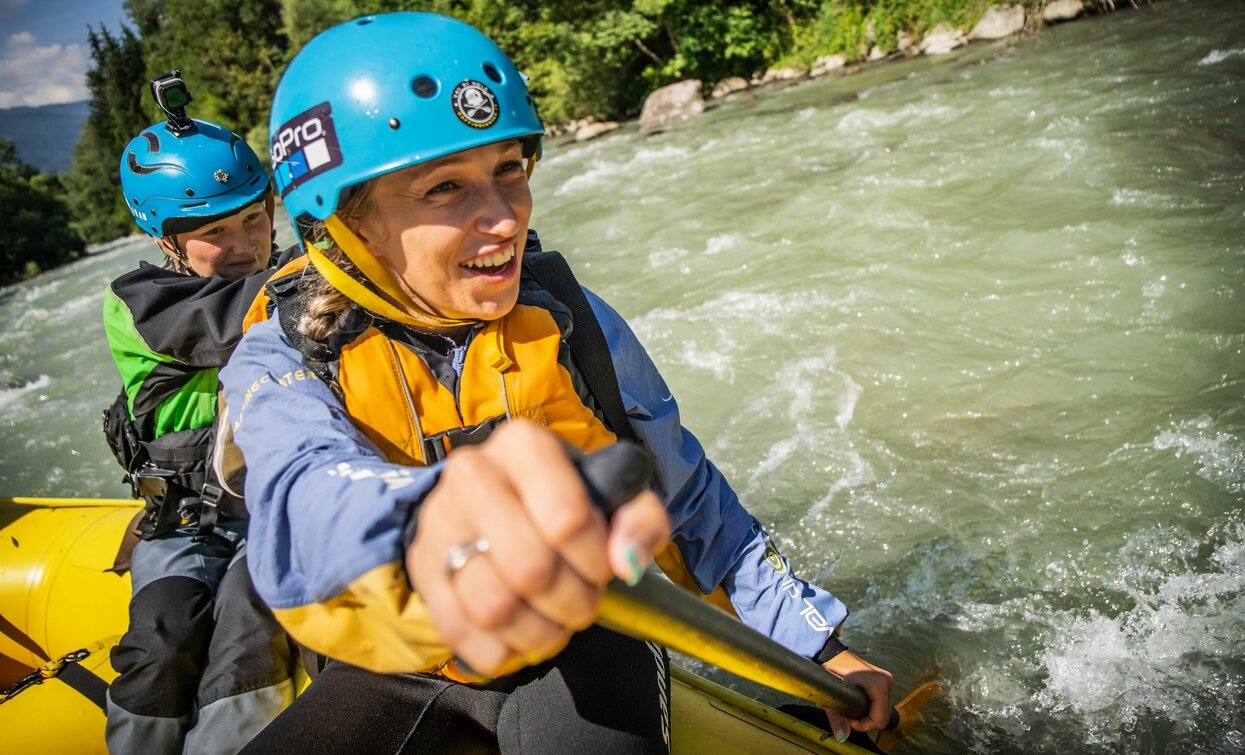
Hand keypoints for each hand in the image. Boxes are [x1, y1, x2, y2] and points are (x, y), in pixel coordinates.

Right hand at [406, 421, 670, 676]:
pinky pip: (460, 631)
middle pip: (530, 568)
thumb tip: (627, 562)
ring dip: (539, 631)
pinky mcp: (421, 566)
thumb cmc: (566, 498)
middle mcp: (470, 474)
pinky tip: (521, 631)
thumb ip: (641, 520)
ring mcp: (438, 522)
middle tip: (584, 602)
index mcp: (523, 445)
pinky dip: (501, 648)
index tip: (603, 565)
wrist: (497, 500)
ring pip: (493, 606)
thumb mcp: (617, 496)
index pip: (567, 518)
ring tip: (556, 620)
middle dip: (573, 601)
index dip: (595, 558)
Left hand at [821, 650, 893, 740]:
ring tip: (850, 706)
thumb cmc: (831, 668)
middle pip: (882, 717)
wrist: (831, 653)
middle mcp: (886, 681)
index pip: (879, 719)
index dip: (863, 724)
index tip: (848, 718)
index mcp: (879, 684)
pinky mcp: (883, 681)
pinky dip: (869, 707)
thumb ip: (837, 718)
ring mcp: (886, 681)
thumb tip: (842, 736)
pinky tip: (856, 702)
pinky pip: (880, 703)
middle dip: (865, 721)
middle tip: (847, 714)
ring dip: (867, 714)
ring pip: (882, 711)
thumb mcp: (832, 695)